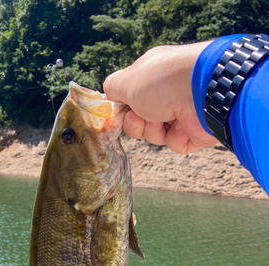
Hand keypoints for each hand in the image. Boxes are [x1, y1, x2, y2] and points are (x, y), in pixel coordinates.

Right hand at [103, 42, 217, 153]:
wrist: (201, 90)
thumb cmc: (162, 80)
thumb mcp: (126, 81)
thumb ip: (112, 88)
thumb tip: (109, 95)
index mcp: (153, 77)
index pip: (132, 98)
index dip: (123, 108)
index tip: (118, 112)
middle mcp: (168, 94)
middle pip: (140, 120)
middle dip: (135, 123)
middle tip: (140, 115)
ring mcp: (182, 113)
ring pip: (155, 134)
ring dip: (153, 130)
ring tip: (161, 118)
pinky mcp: (195, 132)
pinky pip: (175, 143)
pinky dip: (174, 137)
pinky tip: (180, 125)